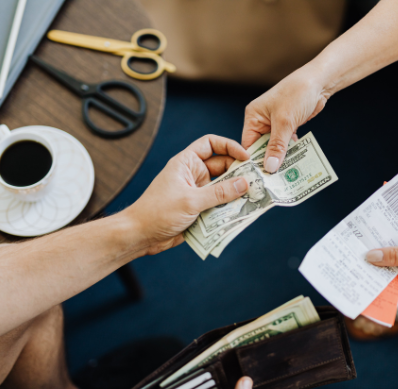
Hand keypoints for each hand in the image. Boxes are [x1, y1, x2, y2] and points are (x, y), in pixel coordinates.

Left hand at [122, 135, 249, 254]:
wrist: (141, 235)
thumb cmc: (157, 212)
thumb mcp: (190, 200)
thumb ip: (219, 193)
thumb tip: (244, 184)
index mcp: (186, 163)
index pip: (211, 144)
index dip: (229, 146)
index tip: (245, 157)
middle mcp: (193, 175)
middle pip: (222, 167)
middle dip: (238, 173)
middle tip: (257, 180)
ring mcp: (197, 192)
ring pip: (223, 188)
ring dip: (236, 192)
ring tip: (255, 197)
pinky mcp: (200, 209)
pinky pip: (219, 205)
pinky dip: (230, 207)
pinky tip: (243, 211)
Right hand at [242, 67, 329, 172]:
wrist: (319, 81)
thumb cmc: (298, 93)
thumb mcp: (285, 121)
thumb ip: (277, 146)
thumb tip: (270, 167)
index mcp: (253, 116)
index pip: (248, 144)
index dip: (253, 161)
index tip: (258, 178)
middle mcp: (261, 121)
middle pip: (261, 148)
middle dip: (268, 162)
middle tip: (273, 181)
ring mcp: (275, 124)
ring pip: (274, 147)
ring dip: (280, 158)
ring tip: (284, 176)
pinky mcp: (287, 126)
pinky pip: (285, 143)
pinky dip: (289, 152)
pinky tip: (294, 164)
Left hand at [365, 217, 397, 298]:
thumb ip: (396, 255)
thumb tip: (371, 258)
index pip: (396, 288)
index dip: (379, 282)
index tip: (361, 275)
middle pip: (394, 275)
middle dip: (379, 266)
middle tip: (358, 260)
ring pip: (396, 262)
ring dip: (384, 255)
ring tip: (364, 249)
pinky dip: (392, 246)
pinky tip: (379, 240)